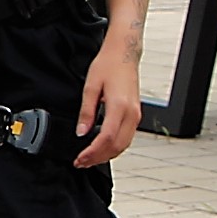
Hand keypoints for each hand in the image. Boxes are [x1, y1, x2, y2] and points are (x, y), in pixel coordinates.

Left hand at [73, 38, 141, 167]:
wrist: (123, 54)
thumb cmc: (108, 65)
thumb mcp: (90, 87)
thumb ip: (86, 112)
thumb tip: (81, 132)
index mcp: (120, 106)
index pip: (107, 137)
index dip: (93, 152)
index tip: (80, 158)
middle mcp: (131, 113)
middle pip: (117, 146)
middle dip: (98, 158)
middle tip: (81, 162)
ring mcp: (136, 115)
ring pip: (123, 145)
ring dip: (106, 155)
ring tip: (89, 158)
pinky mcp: (135, 115)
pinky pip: (127, 138)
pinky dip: (114, 147)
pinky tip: (102, 148)